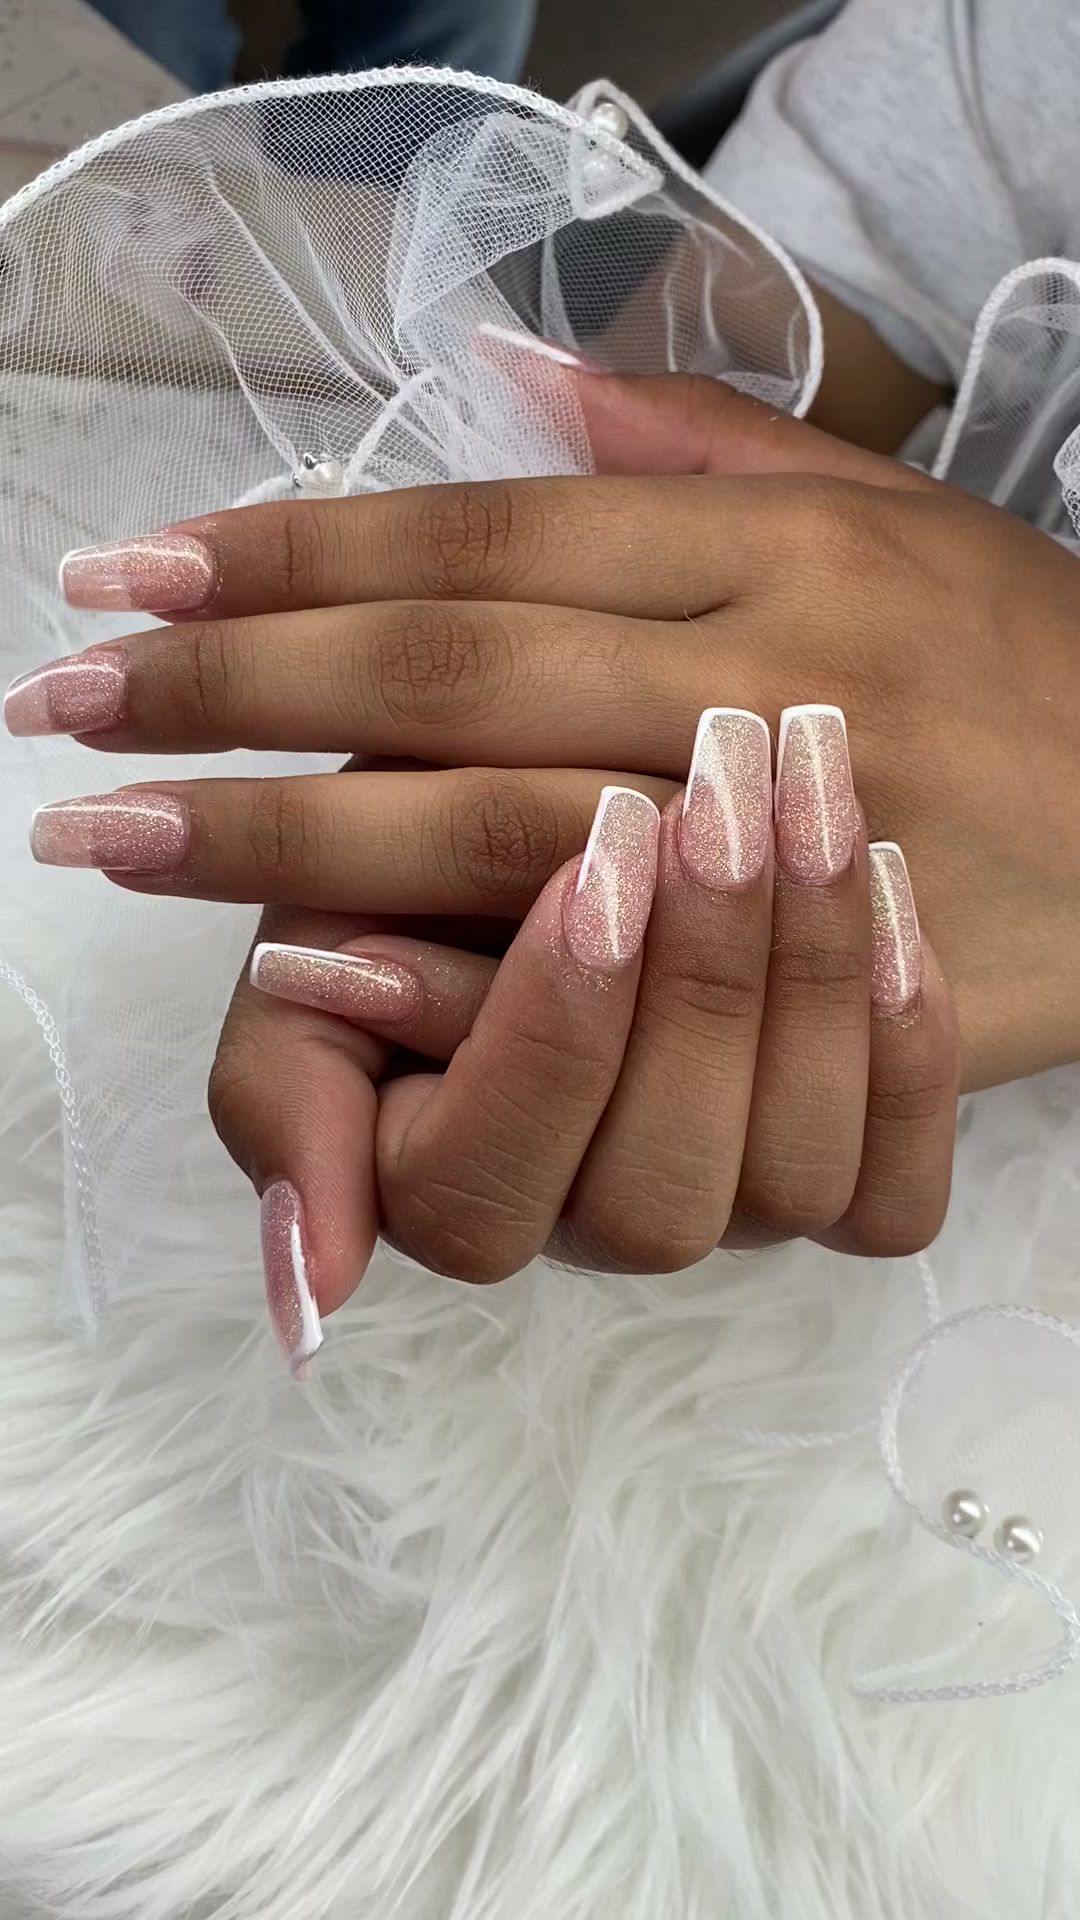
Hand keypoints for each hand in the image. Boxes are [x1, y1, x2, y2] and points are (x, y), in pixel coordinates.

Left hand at [17, 373, 1078, 1091]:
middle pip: (450, 665)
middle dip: (235, 689)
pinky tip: (313, 972)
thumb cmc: (1030, 658)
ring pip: (499, 818)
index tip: (128, 579)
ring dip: (286, 832)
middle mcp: (773, 666)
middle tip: (62, 715)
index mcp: (777, 545)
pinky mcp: (818, 974)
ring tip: (122, 834)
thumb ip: (691, 442)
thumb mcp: (894, 504)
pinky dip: (455, 974)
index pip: (481, 534)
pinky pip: (618, 981)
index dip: (288, 552)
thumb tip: (499, 380)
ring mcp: (798, 828)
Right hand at [216, 722, 955, 1367]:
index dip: (545, 1045)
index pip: (483, 1199)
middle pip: (656, 1202)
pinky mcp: (849, 1178)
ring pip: (789, 1180)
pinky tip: (889, 890)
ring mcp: (730, 1209)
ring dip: (808, 979)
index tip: (587, 870)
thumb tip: (311, 1295)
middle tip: (714, 804)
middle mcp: (594, 1219)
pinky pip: (898, 1191)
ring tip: (806, 801)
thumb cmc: (415, 863)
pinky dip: (905, 1049)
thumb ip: (283, 1096)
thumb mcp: (303, 948)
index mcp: (452, 1188)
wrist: (552, 794)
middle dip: (696, 996)